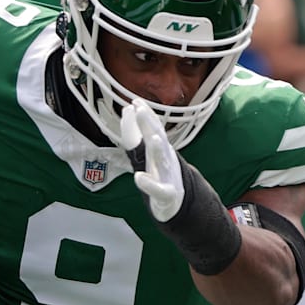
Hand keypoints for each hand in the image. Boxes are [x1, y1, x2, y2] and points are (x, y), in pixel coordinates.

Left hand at [120, 98, 183, 221]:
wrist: (176, 201)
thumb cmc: (160, 174)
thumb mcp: (150, 151)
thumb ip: (139, 131)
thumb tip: (128, 109)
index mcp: (159, 149)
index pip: (151, 130)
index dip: (144, 116)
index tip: (136, 102)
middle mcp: (164, 159)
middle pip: (157, 139)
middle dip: (149, 124)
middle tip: (139, 109)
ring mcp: (167, 176)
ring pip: (162, 161)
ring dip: (157, 149)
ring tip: (153, 138)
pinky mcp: (166, 194)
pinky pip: (158, 189)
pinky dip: (149, 184)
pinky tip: (139, 178)